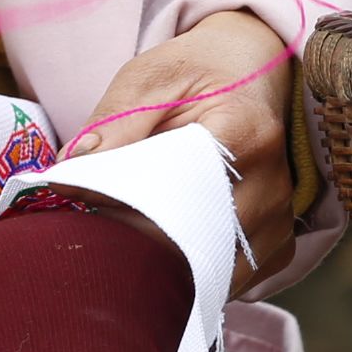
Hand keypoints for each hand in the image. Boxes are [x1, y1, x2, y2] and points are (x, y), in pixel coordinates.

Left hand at [68, 9, 298, 290]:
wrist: (251, 70)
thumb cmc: (197, 73)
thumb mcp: (150, 78)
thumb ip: (114, 123)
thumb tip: (71, 171)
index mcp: (243, 132)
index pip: (180, 195)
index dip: (129, 211)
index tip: (90, 211)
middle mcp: (273, 183)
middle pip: (196, 243)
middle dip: (143, 249)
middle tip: (101, 239)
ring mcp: (281, 219)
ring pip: (212, 272)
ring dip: (170, 269)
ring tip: (132, 246)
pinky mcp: (279, 244)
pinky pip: (230, 281)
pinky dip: (195, 275)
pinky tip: (171, 251)